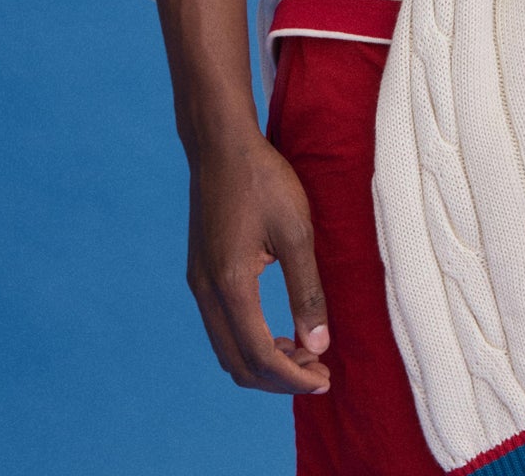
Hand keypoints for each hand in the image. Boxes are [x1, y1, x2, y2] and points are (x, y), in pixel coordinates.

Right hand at [184, 127, 330, 395]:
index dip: (293, 378)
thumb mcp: (296, 231)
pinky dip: (249, 343)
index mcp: (230, 285)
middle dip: (279, 379)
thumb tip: (319, 344)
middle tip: (318, 372)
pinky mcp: (200, 273)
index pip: (259, 356)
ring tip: (303, 354)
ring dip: (263, 363)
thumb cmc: (262, 179)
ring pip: (227, 350)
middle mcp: (207, 292)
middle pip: (238, 364)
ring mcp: (199, 284)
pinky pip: (221, 328)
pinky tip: (278, 332)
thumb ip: (307, 290)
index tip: (324, 380)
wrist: (221, 144)